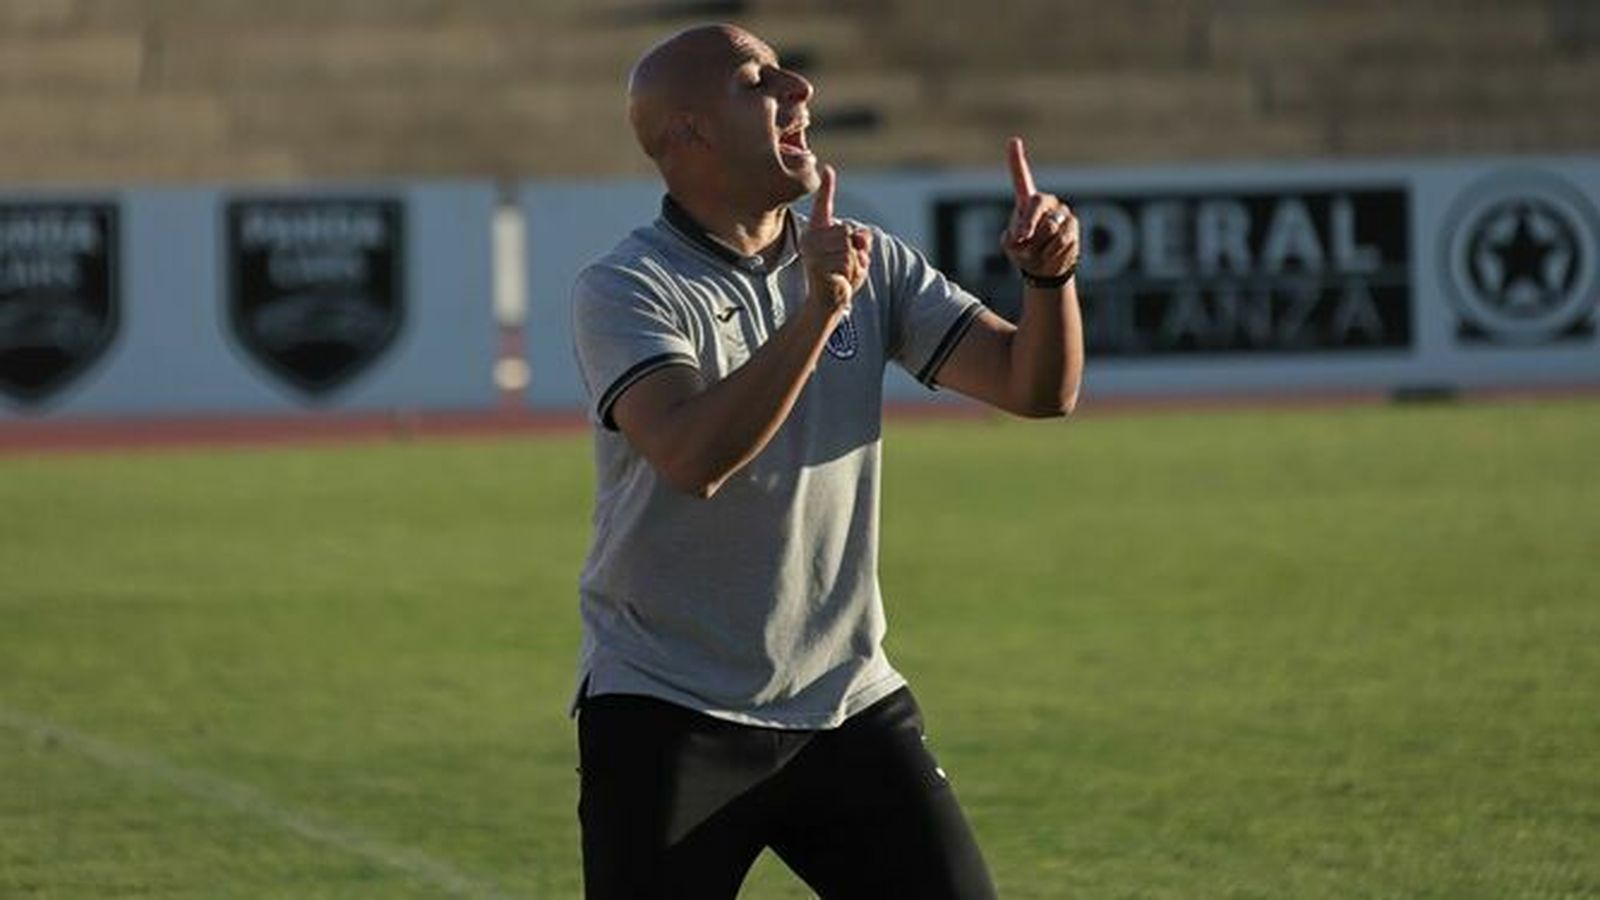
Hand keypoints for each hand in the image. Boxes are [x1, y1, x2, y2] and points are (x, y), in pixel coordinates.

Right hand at [801, 165, 871, 313]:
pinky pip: (847, 259)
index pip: (823, 207)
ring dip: (854, 263)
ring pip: (849, 246)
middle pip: (847, 230)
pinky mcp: (817, 266)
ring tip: (843, 275)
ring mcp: (812, 253)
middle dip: (854, 250)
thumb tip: (863, 235)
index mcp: (817, 233)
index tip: (828, 169)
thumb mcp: (855, 256)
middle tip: (845, 267)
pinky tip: (841, 280)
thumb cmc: (839, 278)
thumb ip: (861, 242)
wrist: (827, 303)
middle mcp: (811, 240)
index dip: (827, 188)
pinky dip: (851, 271)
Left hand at [999, 137, 1078, 280]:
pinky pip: (1060, 239)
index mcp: (1026, 201)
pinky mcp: (1073, 225)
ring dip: (1037, 244)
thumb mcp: (1012, 247)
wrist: (1045, 269)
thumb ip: (1013, 239)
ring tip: (1037, 251)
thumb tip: (1023, 236)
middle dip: (1027, 222)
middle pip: (1036, 203)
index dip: (1016, 160)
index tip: (1013, 141)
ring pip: (1048, 227)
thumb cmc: (1024, 252)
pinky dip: (1050, 251)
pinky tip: (1049, 254)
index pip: (1021, 177)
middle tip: (1021, 238)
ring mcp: (1061, 212)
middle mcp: (1045, 202)